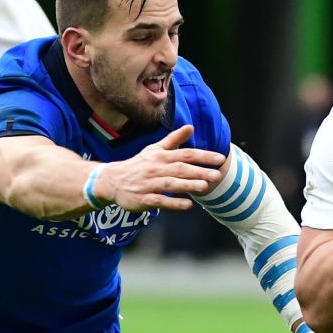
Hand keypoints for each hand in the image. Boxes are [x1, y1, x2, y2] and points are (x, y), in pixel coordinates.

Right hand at [96, 124, 224, 211]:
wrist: (113, 180)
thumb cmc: (139, 164)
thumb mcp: (155, 149)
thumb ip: (174, 139)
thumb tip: (191, 126)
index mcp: (161, 156)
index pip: (186, 154)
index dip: (203, 156)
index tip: (220, 159)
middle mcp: (156, 168)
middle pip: (180, 169)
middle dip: (199, 171)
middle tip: (217, 175)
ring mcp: (149, 184)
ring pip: (170, 184)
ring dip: (187, 185)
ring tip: (204, 187)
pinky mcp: (143, 198)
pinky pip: (160, 201)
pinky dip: (173, 203)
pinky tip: (187, 205)